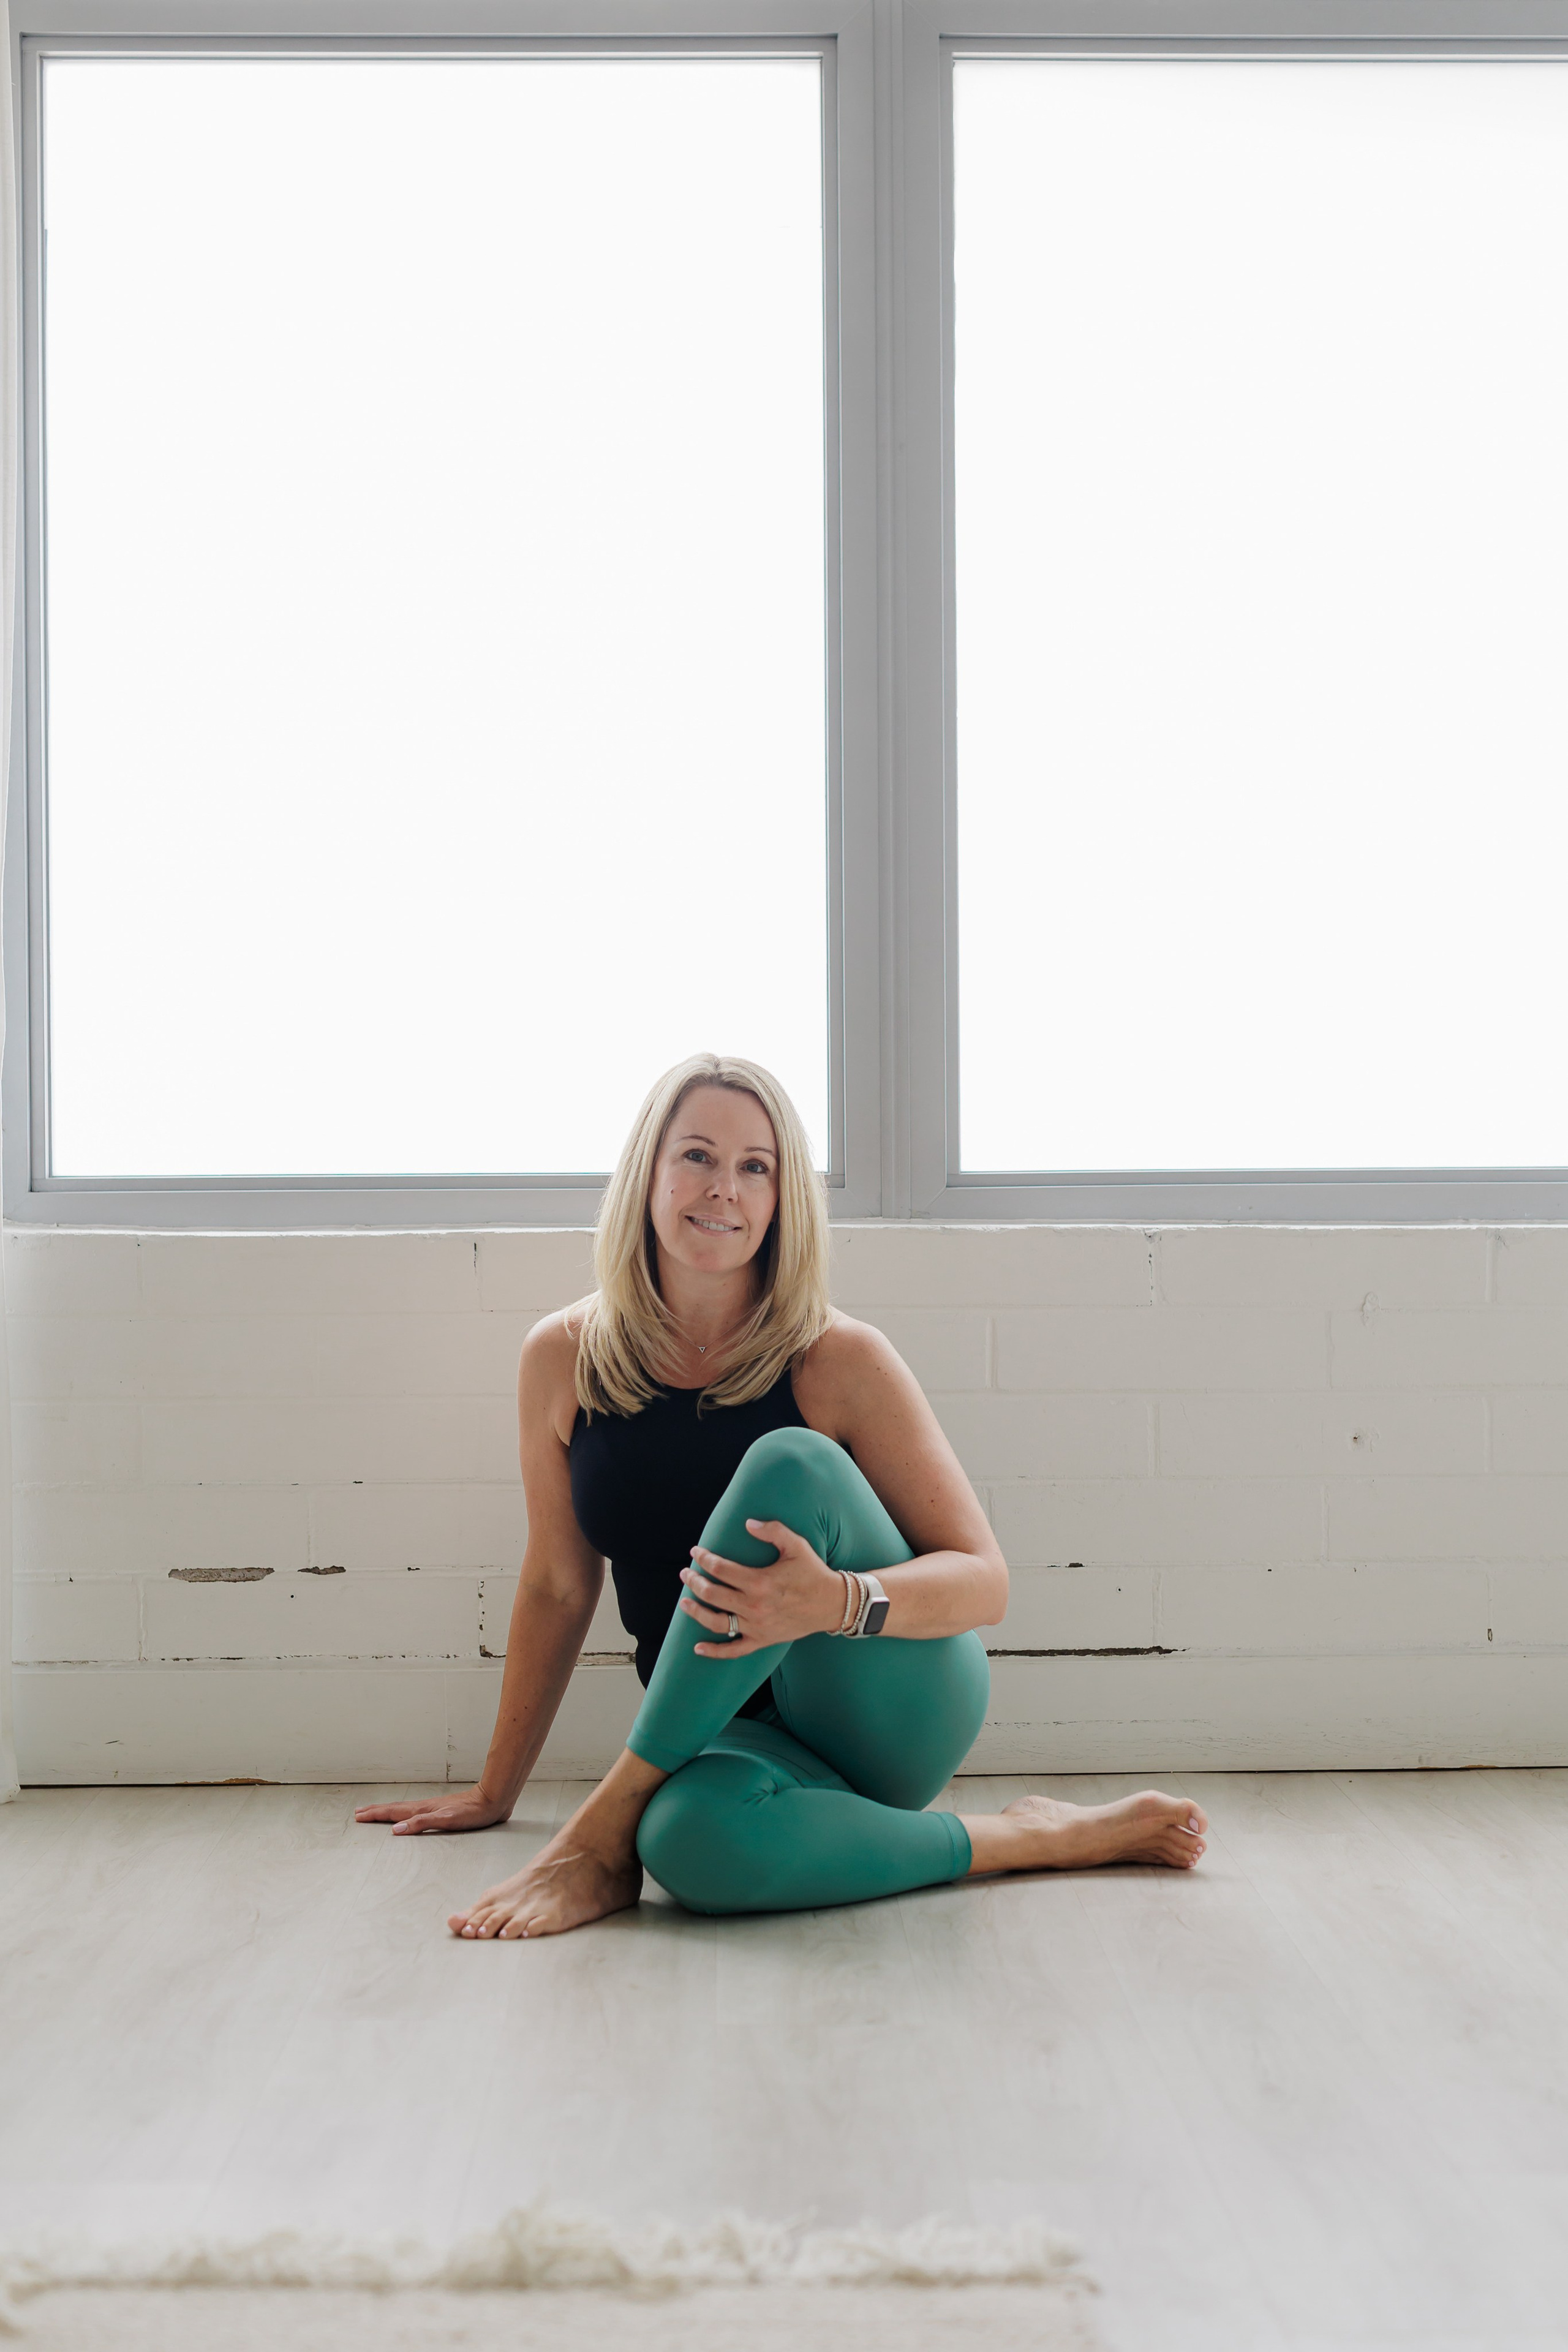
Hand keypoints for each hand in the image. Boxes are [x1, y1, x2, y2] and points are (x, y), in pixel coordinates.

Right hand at [353, 1785, 510, 1835]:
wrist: (493, 1800)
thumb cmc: (472, 1812)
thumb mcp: (447, 1820)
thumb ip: (421, 1823)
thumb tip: (395, 1829)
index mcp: (423, 1810)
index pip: (393, 1812)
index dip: (375, 1815)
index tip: (358, 1816)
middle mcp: (425, 1807)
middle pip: (395, 1809)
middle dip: (376, 1811)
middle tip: (359, 1813)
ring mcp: (433, 1808)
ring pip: (404, 1809)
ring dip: (388, 1811)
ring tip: (376, 1812)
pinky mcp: (442, 1811)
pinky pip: (415, 1812)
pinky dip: (404, 1814)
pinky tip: (408, 1817)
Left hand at [679, 1518, 843, 1658]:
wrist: (832, 1604)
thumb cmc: (813, 1572)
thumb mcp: (796, 1545)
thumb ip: (772, 1531)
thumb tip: (747, 1523)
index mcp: (760, 1581)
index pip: (721, 1569)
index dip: (704, 1559)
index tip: (696, 1552)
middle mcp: (754, 1606)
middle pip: (712, 1594)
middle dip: (694, 1582)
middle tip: (686, 1574)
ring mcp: (757, 1626)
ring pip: (717, 1622)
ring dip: (696, 1612)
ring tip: (684, 1602)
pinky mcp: (762, 1640)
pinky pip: (734, 1650)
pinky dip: (714, 1651)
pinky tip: (698, 1648)